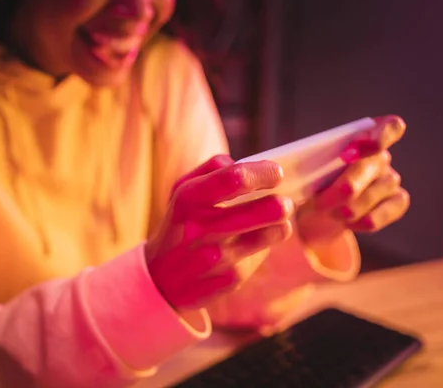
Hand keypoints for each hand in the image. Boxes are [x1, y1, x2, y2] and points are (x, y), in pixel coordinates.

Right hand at [146, 155, 293, 310]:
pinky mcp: (229, 279)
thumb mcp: (181, 192)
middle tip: (283, 202)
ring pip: (272, 234)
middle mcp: (202, 228)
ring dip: (280, 225)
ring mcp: (217, 256)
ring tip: (275, 222)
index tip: (276, 173)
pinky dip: (263, 247)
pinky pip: (262, 256)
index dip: (264, 172)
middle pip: (265, 209)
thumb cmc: (180, 226)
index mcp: (189, 199)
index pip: (236, 178)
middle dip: (282, 202)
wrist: (159, 280)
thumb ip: (210, 169)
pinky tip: (251, 246)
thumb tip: (243, 163)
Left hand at [297, 115, 409, 246]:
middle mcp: (380, 157)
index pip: (389, 127)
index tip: (349, 152)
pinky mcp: (395, 203)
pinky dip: (362, 221)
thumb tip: (292, 167)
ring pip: (376, 192)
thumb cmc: (306, 185)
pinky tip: (346, 223)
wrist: (310, 217)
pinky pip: (386, 212)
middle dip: (346, 185)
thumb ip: (308, 163)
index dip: (379, 137)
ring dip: (349, 208)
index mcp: (362, 137)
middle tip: (321, 202)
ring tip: (328, 213)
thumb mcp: (302, 172)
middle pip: (374, 164)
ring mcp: (390, 180)